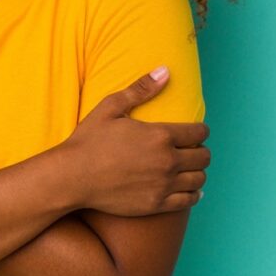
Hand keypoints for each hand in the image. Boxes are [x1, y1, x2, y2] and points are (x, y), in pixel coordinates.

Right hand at [61, 66, 210, 216]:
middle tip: (192, 149)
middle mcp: (167, 161)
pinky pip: (188, 200)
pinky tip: (190, 190)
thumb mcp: (112, 106)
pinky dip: (193, 194)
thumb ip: (141, 89)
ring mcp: (163, 185)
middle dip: (201, 150)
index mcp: (160, 135)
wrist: (73, 177)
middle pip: (203, 157)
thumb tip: (165, 70)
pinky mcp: (157, 204)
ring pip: (199, 179)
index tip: (197, 131)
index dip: (201, 130)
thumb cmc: (89, 140)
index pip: (198, 133)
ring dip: (198, 171)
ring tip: (189, 168)